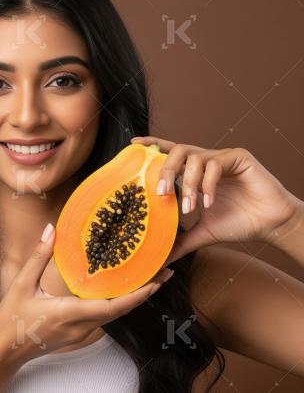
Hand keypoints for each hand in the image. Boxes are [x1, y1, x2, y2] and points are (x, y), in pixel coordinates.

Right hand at [0, 222, 173, 368]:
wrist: (5, 351)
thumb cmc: (11, 320)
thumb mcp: (22, 284)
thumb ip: (39, 257)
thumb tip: (52, 231)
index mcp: (70, 313)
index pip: (113, 306)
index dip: (138, 296)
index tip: (156, 282)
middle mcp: (82, 326)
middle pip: (122, 310)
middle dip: (145, 293)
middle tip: (164, 272)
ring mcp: (81, 333)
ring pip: (115, 315)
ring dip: (133, 298)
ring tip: (148, 277)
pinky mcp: (79, 334)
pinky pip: (104, 318)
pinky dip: (118, 304)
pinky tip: (120, 290)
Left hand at [131, 136, 301, 264]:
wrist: (270, 226)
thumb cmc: (238, 224)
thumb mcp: (202, 233)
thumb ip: (180, 241)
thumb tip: (160, 259)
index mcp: (195, 172)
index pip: (171, 153)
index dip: (153, 145)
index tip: (133, 145)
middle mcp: (207, 160)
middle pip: (178, 151)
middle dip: (165, 170)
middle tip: (160, 192)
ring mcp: (223, 157)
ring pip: (194, 157)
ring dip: (188, 184)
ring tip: (190, 208)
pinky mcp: (239, 157)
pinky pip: (215, 164)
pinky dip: (207, 185)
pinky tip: (208, 204)